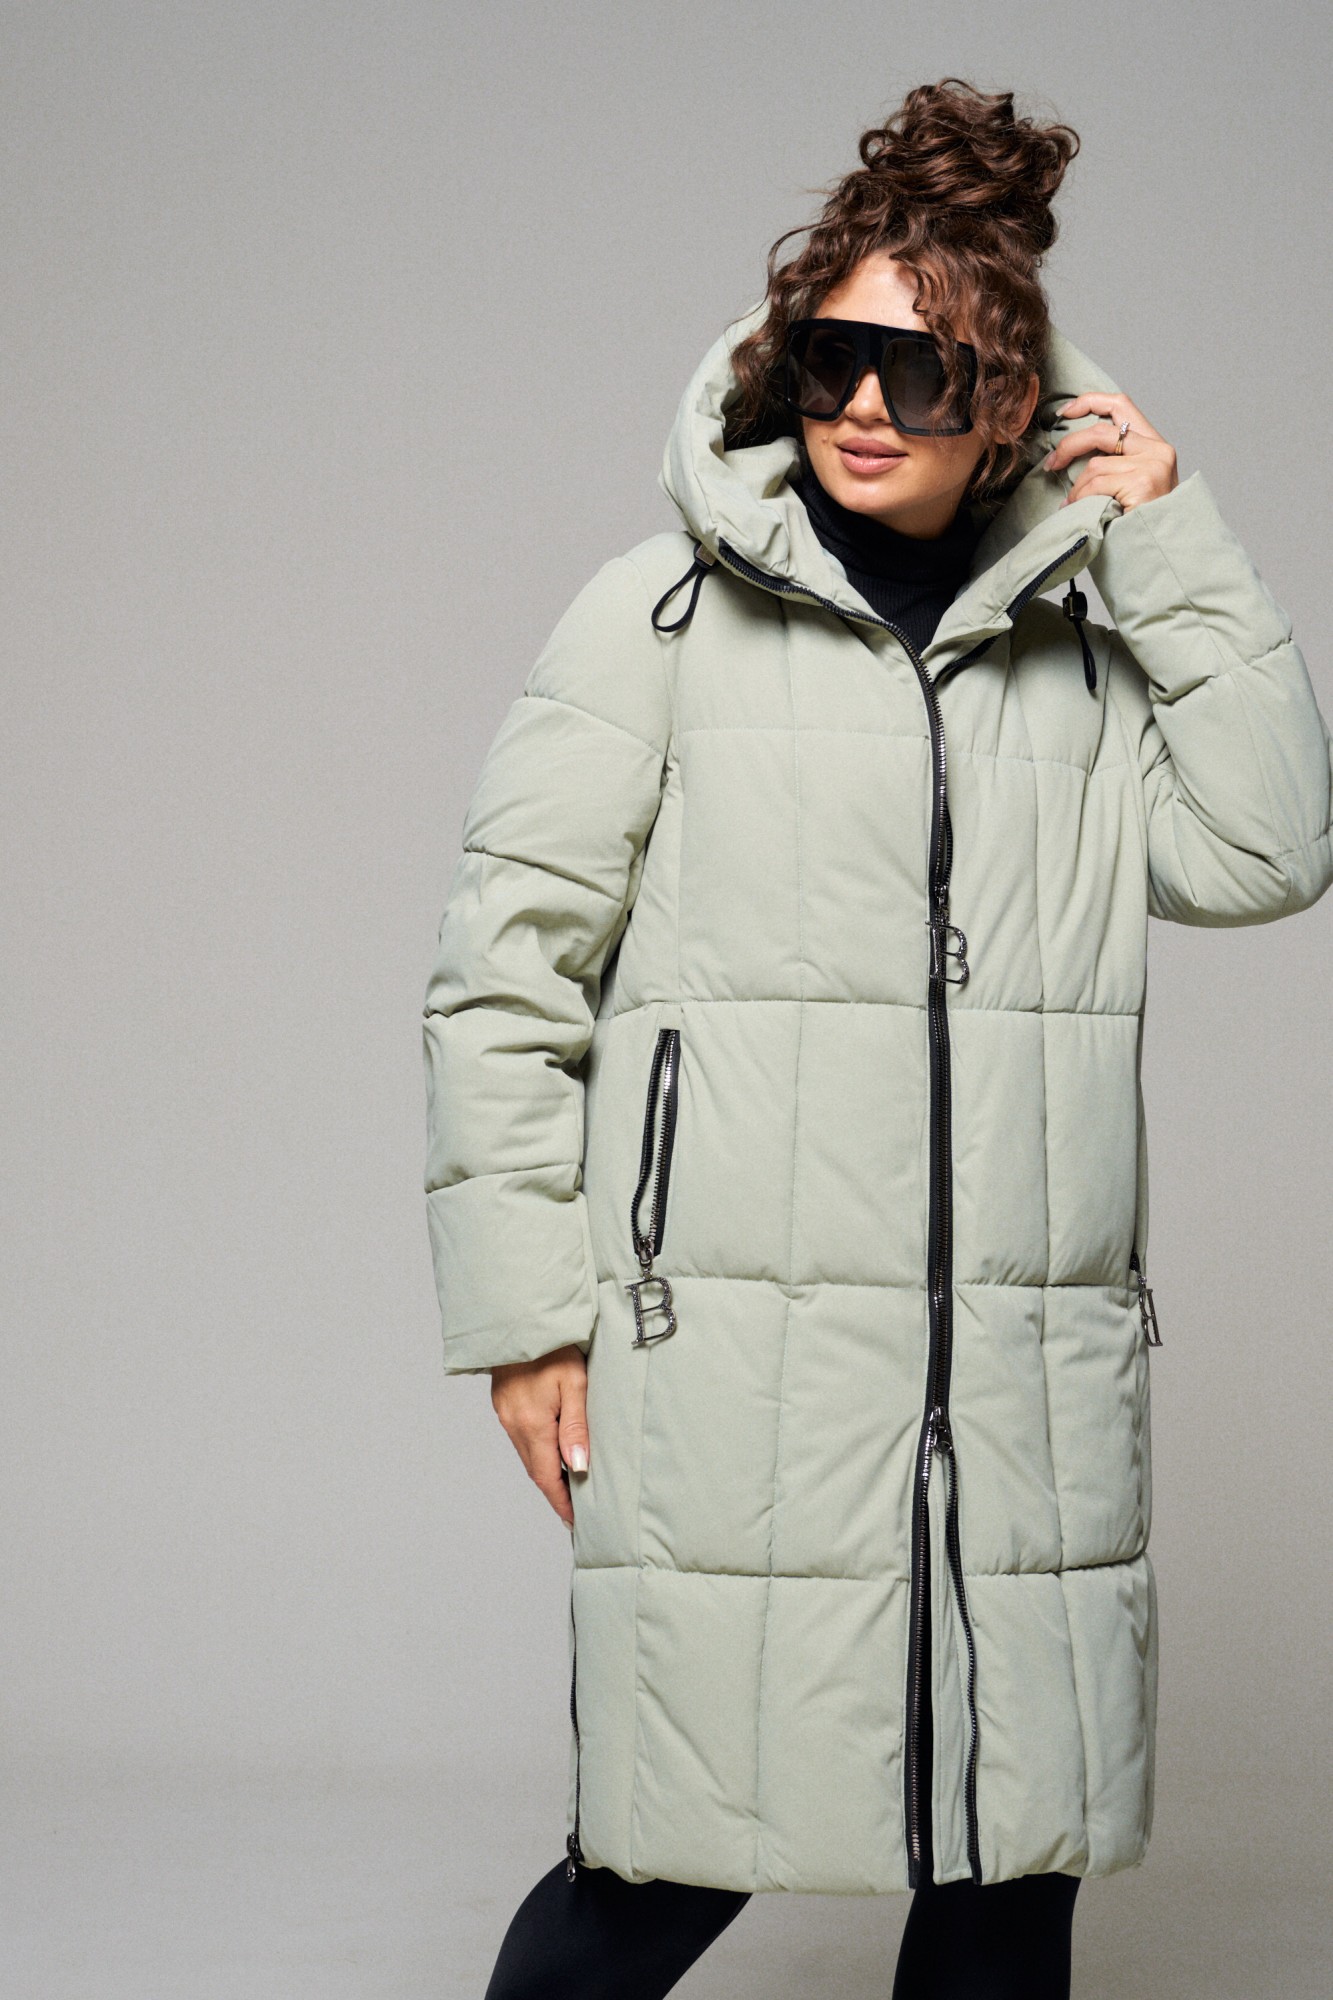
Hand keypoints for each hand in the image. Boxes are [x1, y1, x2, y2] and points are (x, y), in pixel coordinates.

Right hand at [490, 1344, 589, 1529]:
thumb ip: (576, 1427)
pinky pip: (521, 1436)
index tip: (575, 1521)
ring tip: (569, 1482)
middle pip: (535, 1469)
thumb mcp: (574, 1384)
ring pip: (527, 1453)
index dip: (561, 1502)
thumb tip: (578, 1467)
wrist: (521, 1316)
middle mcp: (513, 1424)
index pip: (546, 1477)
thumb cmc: (554, 1346)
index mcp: (532, 1424)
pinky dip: (537, 1449)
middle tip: (577, 1508)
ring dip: (546, 1469)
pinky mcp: (504, 1402)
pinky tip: (552, 1447)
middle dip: (555, 1490)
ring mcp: (505, 1413)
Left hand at [1044, 392, 1178, 514]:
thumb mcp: (1132, 483)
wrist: (1159, 550)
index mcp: (1154, 444)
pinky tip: (1078, 510)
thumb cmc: (1138, 521)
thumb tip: (1072, 450)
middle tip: (1052, 462)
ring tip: (1074, 504)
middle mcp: (1157, 449)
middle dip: (1070, 445)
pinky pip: (1096, 484)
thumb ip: (1114, 461)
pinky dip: (1081, 498)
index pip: (1121, 404)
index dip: (1089, 401)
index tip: (1065, 412)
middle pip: (1101, 430)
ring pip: (1095, 465)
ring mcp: (1151, 465)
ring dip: (1077, 487)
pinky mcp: (1142, 482)